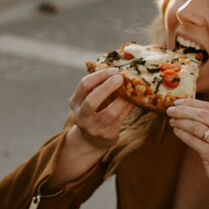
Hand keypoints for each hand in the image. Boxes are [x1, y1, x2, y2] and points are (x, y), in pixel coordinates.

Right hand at [50, 69, 135, 186]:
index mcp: (75, 102)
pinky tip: (133, 100)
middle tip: (120, 77)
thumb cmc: (95, 112)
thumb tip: (119, 68)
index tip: (113, 69)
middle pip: (92, 101)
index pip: (84, 85)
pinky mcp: (107, 136)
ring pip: (109, 113)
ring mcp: (93, 128)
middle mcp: (81, 116)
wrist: (92, 140)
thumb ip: (99, 86)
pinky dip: (127, 108)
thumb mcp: (90, 99)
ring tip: (130, 89)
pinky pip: (120, 119)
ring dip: (121, 99)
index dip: (99, 76)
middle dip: (107, 87)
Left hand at [166, 99, 208, 197]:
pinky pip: (192, 140)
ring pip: (195, 126)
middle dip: (182, 110)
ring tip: (171, 120)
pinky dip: (181, 134)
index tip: (178, 102)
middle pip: (202, 114)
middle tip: (169, 109)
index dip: (191, 103)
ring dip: (180, 122)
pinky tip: (175, 130)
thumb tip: (190, 108)